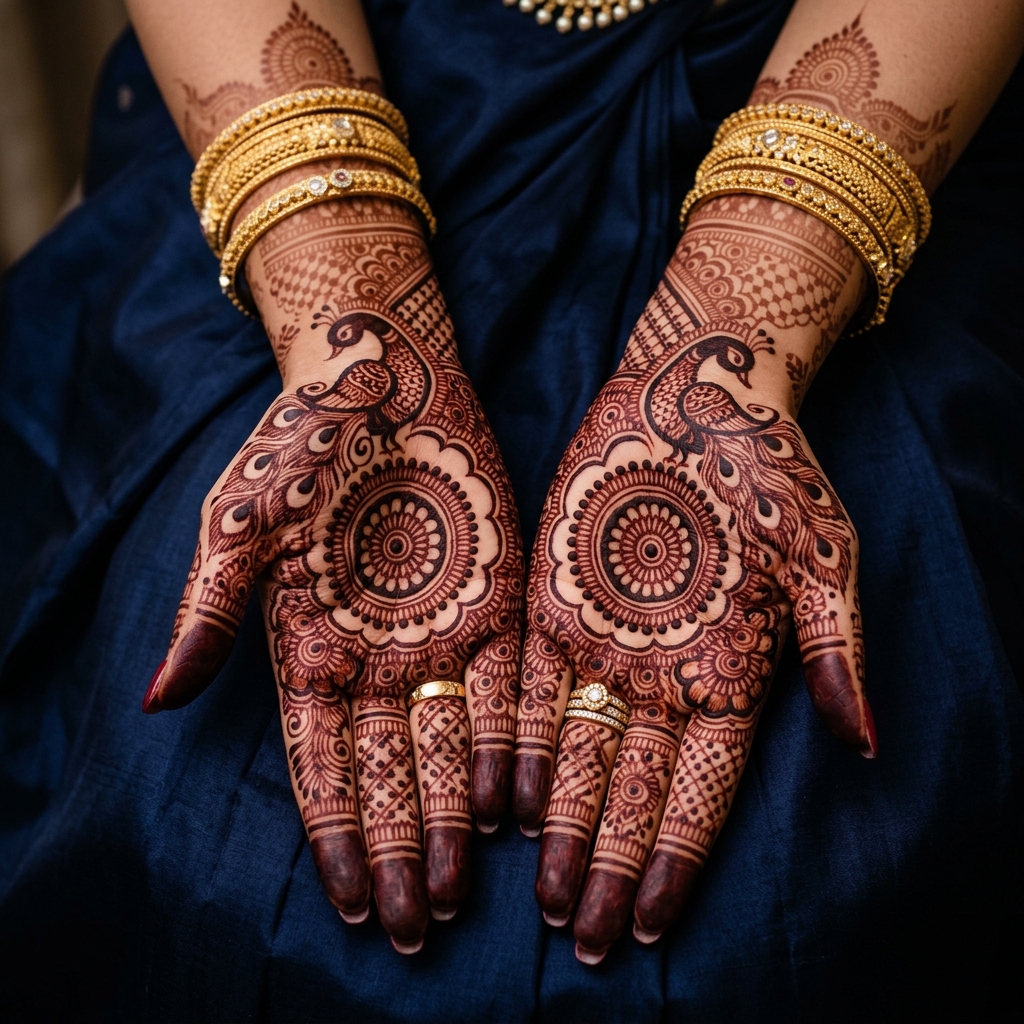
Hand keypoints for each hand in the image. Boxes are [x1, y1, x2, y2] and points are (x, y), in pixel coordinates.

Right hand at [142, 201, 522, 953]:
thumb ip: (209, 612)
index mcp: (312, 651)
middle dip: (401, 849)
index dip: (336, 836)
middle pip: (392, 774)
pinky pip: (510, 684)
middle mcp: (380, 657)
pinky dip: (512, 743)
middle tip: (417, 923)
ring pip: (452, 746)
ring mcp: (443, 631)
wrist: (383, 375)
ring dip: (455, 819)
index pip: (323, 766)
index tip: (354, 904)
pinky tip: (516, 803)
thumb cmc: (301, 444)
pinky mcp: (500, 598)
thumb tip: (156, 700)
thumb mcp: (242, 524)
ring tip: (461, 889)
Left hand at [513, 196, 874, 962]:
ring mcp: (604, 640)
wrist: (694, 389)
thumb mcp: (819, 554)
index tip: (651, 923)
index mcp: (729, 672)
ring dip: (562, 827)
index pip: (700, 790)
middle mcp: (660, 671)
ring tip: (543, 897)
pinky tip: (504, 804)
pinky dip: (520, 747)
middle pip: (633, 790)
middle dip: (609, 865)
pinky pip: (532, 688)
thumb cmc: (769, 466)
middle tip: (582, 939)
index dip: (677, 858)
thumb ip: (833, 647)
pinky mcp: (552, 600)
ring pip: (577, 754)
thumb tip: (865, 740)